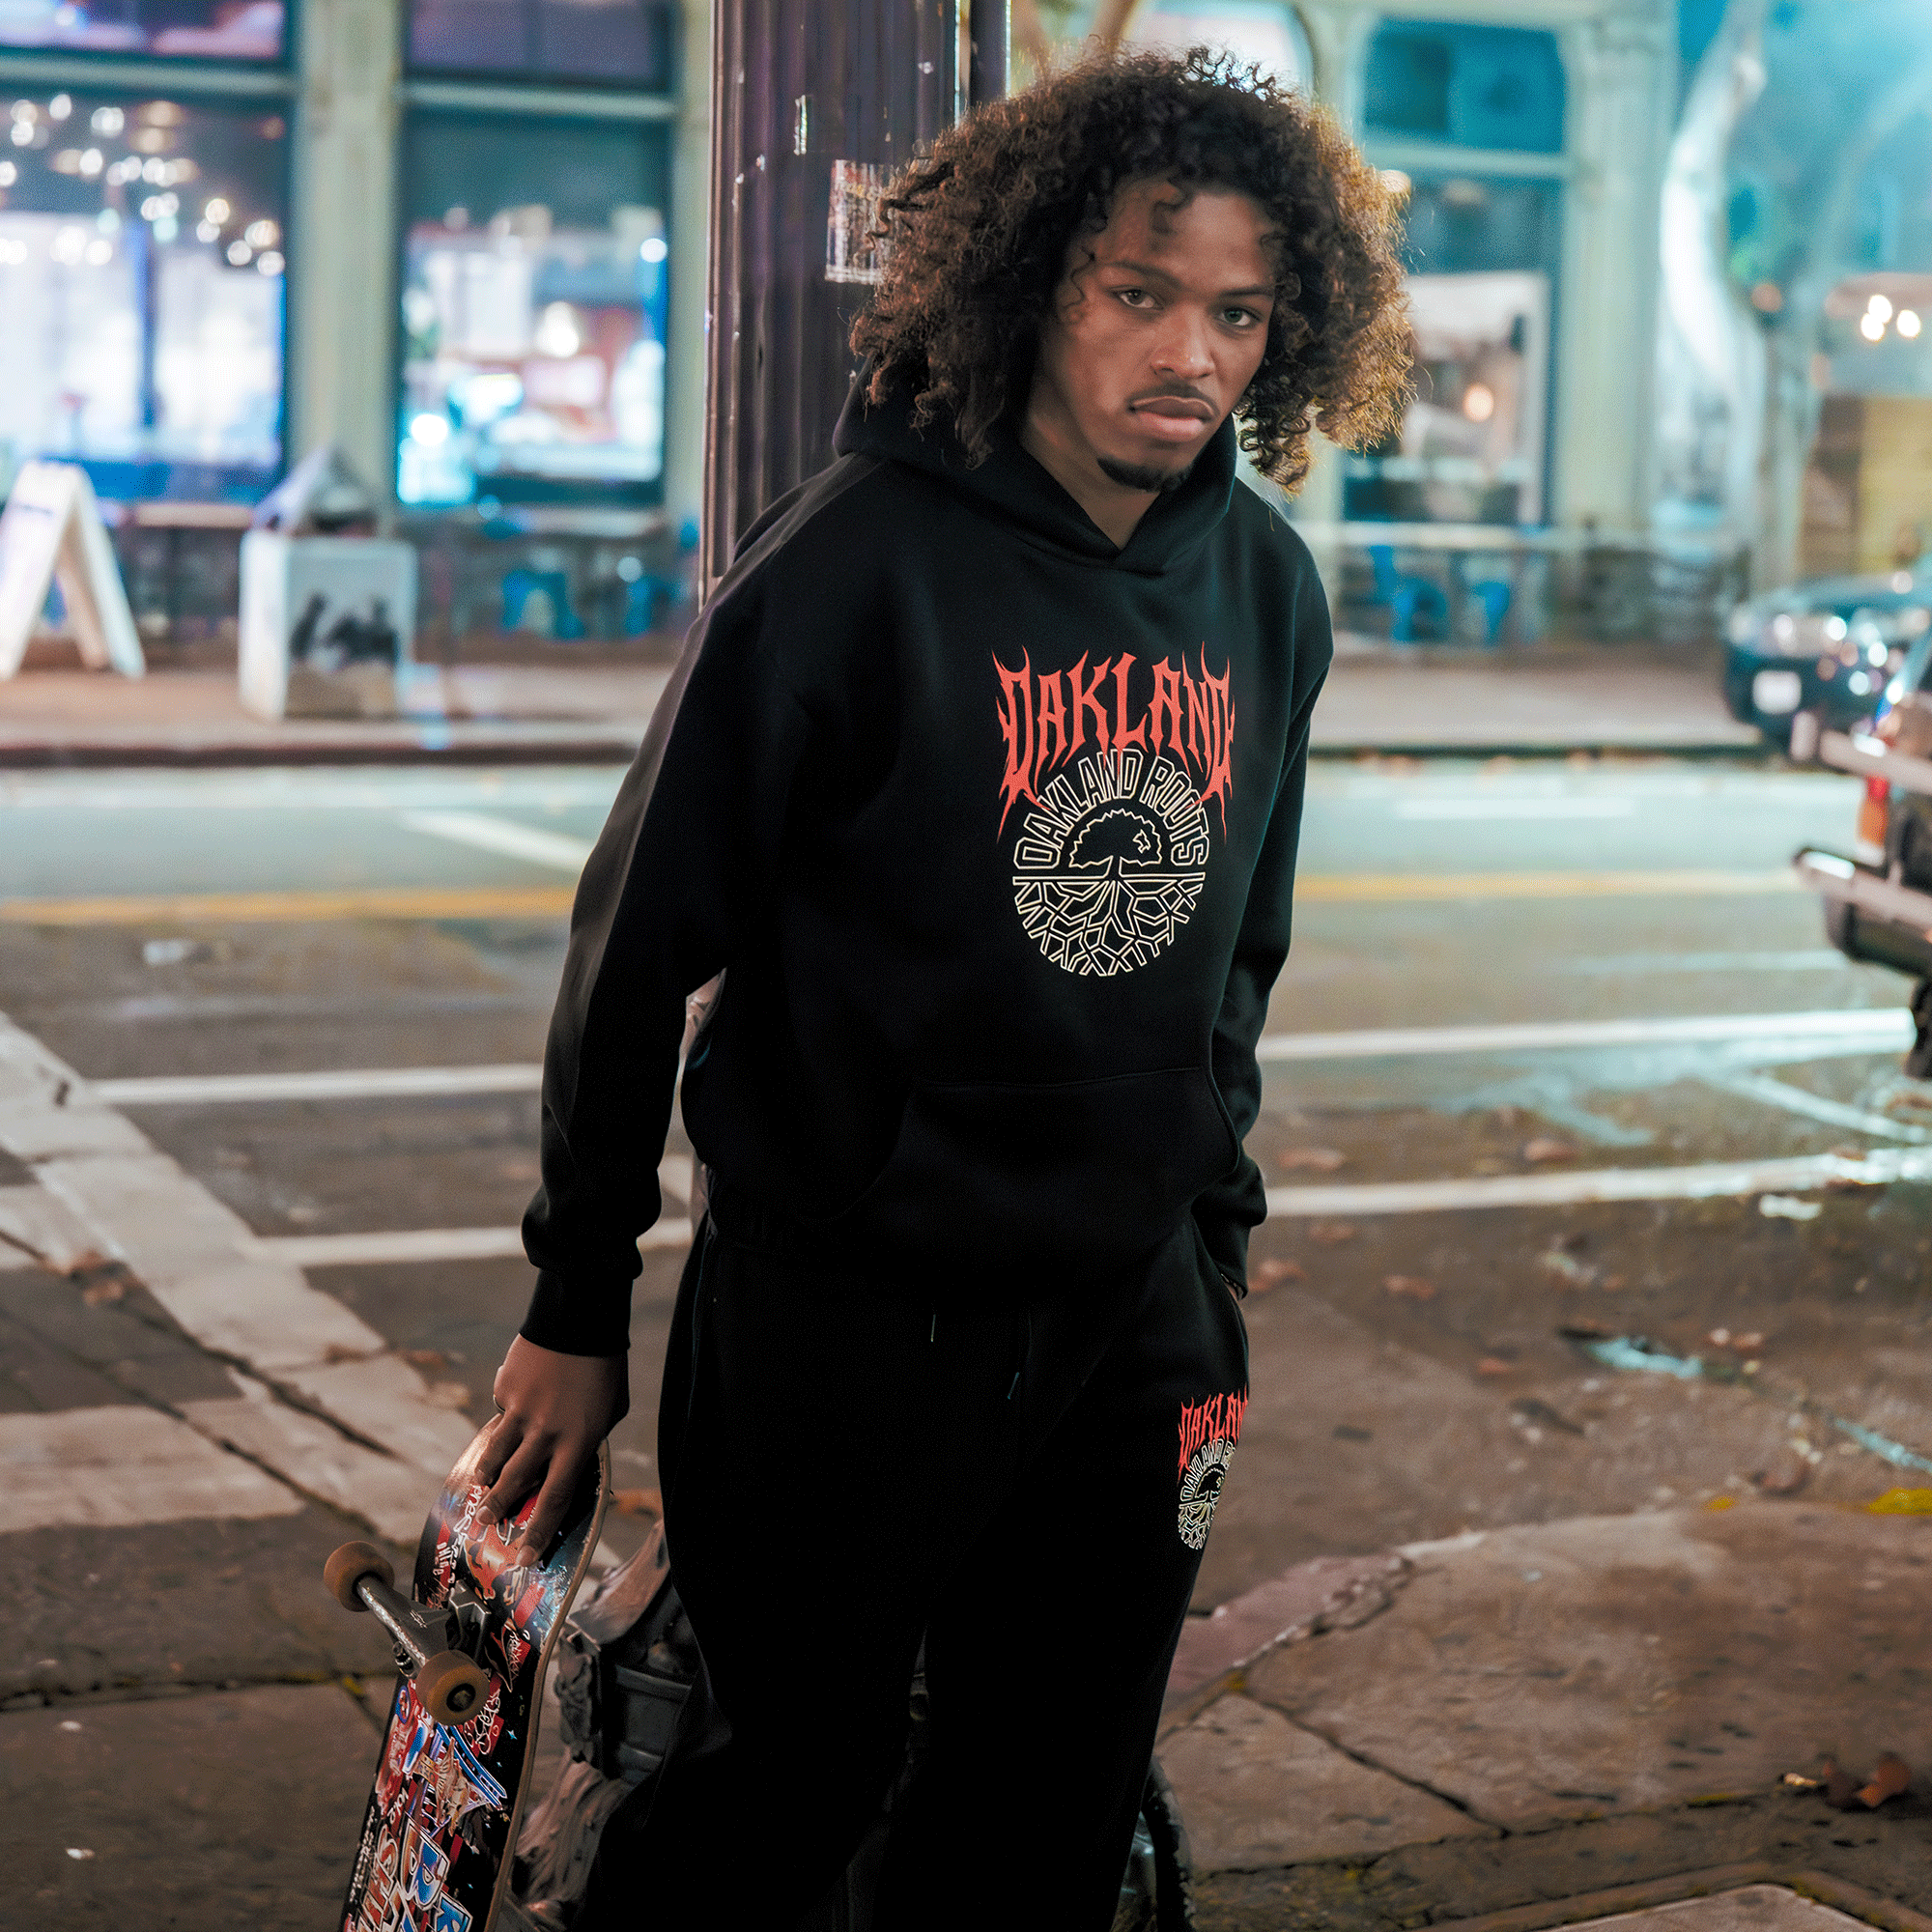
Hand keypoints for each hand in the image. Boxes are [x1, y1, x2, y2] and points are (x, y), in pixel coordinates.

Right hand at [476, 1336, 628, 1566]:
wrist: (581, 1317)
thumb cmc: (604, 1367)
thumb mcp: (608, 1411)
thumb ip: (586, 1438)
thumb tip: (566, 1460)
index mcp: (579, 1441)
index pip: (556, 1499)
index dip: (539, 1532)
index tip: (524, 1558)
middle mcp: (548, 1432)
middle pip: (517, 1483)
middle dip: (499, 1509)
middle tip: (485, 1525)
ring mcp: (522, 1412)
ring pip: (496, 1456)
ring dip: (487, 1478)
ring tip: (480, 1490)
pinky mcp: (505, 1391)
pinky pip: (502, 1414)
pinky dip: (505, 1420)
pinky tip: (514, 1410)